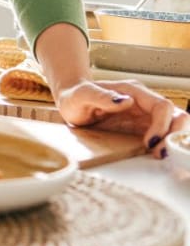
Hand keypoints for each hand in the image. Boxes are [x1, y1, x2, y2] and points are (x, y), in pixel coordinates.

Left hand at [55, 79, 188, 156]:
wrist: (71, 102)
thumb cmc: (75, 96)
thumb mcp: (81, 95)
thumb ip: (100, 96)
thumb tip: (126, 101)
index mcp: (133, 91)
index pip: (161, 106)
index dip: (161, 125)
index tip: (150, 142)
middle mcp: (144, 102)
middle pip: (175, 115)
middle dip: (173, 134)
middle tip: (160, 152)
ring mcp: (145, 114)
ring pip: (173, 125)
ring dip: (172, 140)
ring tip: (158, 154)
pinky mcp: (143, 127)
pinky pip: (162, 134)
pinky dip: (164, 144)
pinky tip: (154, 153)